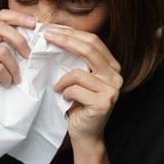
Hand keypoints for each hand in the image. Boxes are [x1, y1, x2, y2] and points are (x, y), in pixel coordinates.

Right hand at [0, 9, 35, 107]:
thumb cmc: (1, 79)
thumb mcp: (10, 56)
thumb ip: (15, 42)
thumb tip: (37, 30)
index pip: (1, 16)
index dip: (18, 17)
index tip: (34, 23)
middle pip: (0, 28)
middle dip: (19, 40)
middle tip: (28, 55)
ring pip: (1, 51)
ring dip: (14, 67)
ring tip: (15, 78)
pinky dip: (6, 77)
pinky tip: (5, 83)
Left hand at [44, 29, 122, 144]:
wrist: (86, 134)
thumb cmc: (79, 104)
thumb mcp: (80, 79)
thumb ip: (78, 61)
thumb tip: (57, 36)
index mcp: (112, 67)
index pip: (94, 42)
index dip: (73, 33)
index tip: (53, 30)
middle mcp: (115, 76)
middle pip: (89, 49)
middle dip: (65, 40)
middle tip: (47, 36)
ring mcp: (111, 90)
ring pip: (78, 73)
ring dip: (62, 80)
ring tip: (58, 88)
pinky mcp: (102, 103)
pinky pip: (75, 90)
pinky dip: (64, 93)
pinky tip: (64, 99)